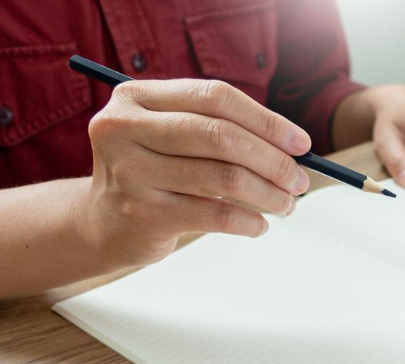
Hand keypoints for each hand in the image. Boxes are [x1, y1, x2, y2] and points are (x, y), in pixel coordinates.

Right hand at [81, 79, 310, 266]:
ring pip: (223, 178)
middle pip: (220, 136)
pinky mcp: (144, 213)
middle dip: (273, 160)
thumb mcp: (170, 137)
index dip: (265, 120)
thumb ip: (217, 129)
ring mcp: (131, 172)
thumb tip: (293, 146)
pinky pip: (216, 215)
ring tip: (286, 204)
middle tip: (300, 180)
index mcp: (135, 97)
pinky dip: (248, 221)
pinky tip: (259, 225)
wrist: (102, 223)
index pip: (215, 97)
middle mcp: (125, 128)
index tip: (301, 143)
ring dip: (268, 194)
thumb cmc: (153, 173)